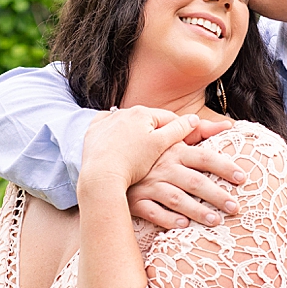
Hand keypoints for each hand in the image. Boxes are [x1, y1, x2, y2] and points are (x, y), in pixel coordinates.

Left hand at [77, 107, 198, 202]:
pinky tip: (116, 143)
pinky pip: (106, 127)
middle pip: (147, 121)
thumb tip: (193, 118)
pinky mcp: (92, 132)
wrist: (100, 176)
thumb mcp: (160, 145)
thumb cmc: (133, 162)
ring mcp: (106, 121)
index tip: (184, 141)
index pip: (167, 118)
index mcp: (142, 113)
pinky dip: (113, 133)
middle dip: (155, 132)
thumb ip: (178, 130)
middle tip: (160, 150)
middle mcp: (123, 111)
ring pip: (127, 124)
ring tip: (138, 150)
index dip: (178, 130)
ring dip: (134, 132)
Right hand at [129, 120, 245, 230]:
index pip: (205, 157)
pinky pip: (153, 211)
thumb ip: (201, 131)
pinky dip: (167, 218)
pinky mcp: (136, 200)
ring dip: (197, 210)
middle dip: (216, 195)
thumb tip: (227, 125)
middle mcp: (165, 168)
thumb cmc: (150, 151)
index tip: (242, 178)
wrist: (111, 160)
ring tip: (216, 221)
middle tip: (236, 207)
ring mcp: (150, 184)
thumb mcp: (173, 137)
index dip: (224, 167)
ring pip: (177, 199)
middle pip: (195, 181)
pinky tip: (183, 225)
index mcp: (176, 151)